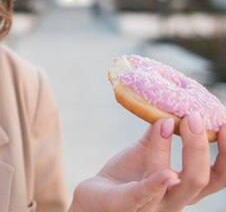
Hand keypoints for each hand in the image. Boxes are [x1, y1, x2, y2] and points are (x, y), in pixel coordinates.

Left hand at [69, 116, 225, 211]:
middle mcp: (174, 200)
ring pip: (173, 183)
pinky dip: (156, 183)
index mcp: (183, 187)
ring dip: (172, 151)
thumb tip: (173, 105)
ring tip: (168, 122)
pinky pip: (144, 195)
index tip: (225, 125)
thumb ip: (161, 132)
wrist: (94, 197)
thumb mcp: (146, 151)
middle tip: (193, 118)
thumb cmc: (125, 176)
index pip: (217, 176)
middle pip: (200, 179)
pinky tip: (167, 173)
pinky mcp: (126, 205)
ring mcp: (152, 206)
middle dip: (200, 147)